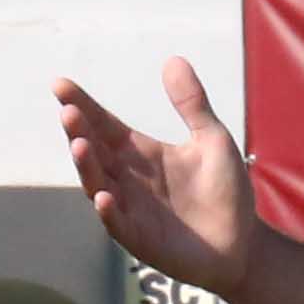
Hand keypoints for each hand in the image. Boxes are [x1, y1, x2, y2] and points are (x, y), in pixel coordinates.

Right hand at [57, 60, 264, 301]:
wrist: (244, 244)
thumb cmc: (225, 192)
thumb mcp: (212, 140)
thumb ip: (192, 104)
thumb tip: (173, 59)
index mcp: (141, 152)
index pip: (104, 124)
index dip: (83, 105)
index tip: (60, 84)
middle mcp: (128, 178)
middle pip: (95, 151)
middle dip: (79, 131)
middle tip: (68, 111)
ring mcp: (130, 209)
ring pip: (98, 184)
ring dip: (87, 166)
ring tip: (80, 145)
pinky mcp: (140, 239)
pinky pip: (118, 224)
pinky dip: (109, 211)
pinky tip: (104, 197)